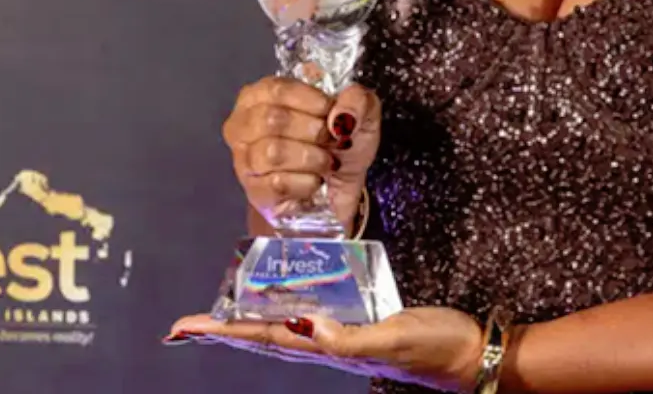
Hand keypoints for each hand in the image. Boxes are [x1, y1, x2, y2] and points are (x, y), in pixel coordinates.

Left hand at [165, 307, 486, 392]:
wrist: (468, 353)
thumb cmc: (433, 348)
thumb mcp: (391, 339)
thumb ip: (348, 338)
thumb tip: (302, 326)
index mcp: (328, 347)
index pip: (263, 335)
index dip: (222, 329)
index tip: (184, 327)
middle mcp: (329, 342)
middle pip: (264, 335)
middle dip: (224, 329)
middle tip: (185, 325)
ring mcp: (344, 333)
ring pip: (284, 327)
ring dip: (250, 320)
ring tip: (222, 313)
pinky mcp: (362, 321)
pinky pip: (314, 315)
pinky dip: (290, 307)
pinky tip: (289, 299)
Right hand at [222, 75, 381, 231]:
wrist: (341, 187)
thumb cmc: (340, 141)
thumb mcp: (360, 112)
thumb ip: (358, 100)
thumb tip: (341, 114)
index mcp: (262, 95)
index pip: (277, 89)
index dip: (312, 101)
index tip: (332, 112)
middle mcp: (243, 125)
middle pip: (272, 119)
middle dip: (313, 131)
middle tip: (332, 140)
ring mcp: (244, 160)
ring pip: (273, 152)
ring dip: (312, 158)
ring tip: (326, 161)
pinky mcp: (255, 192)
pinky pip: (278, 183)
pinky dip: (307, 182)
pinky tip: (315, 180)